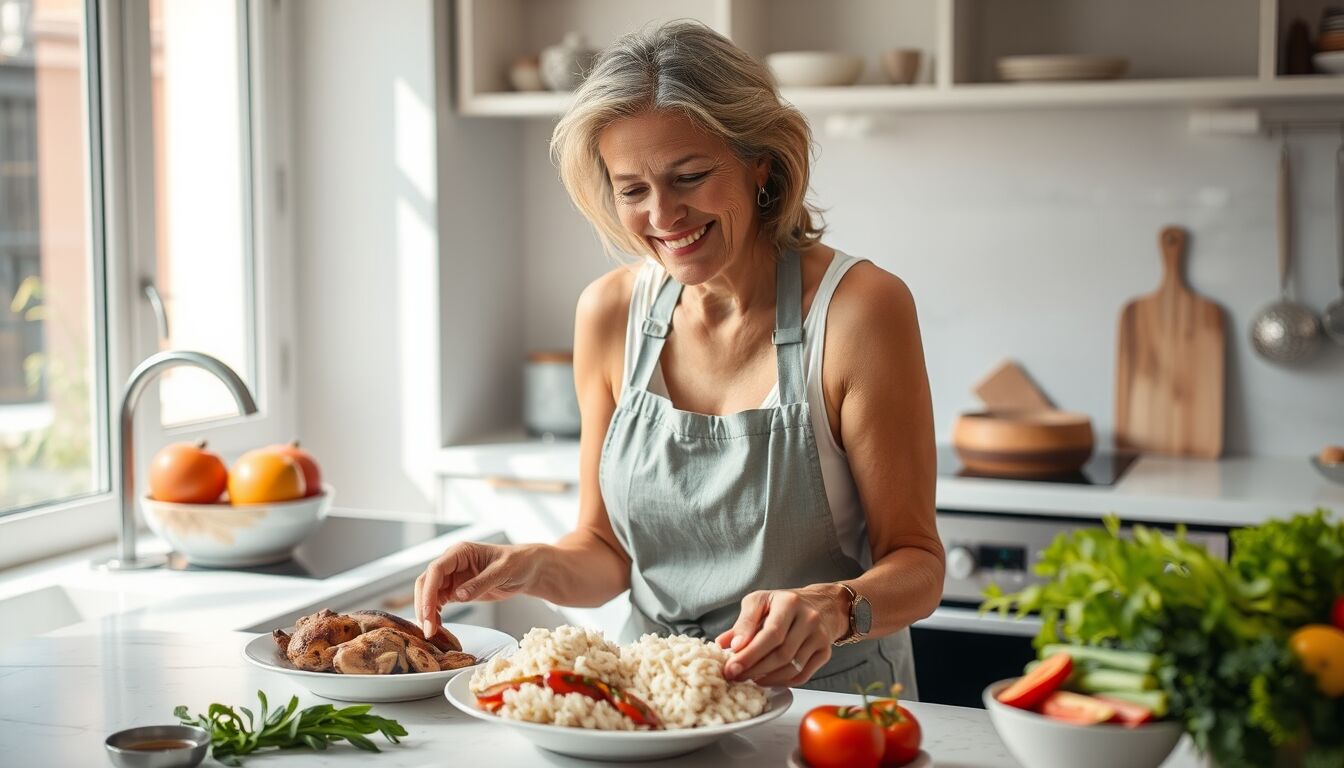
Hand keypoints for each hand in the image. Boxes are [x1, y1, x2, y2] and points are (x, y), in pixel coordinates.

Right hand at [415, 541, 538, 639]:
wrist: (527, 569)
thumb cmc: (518, 563)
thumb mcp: (503, 571)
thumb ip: (481, 582)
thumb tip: (459, 595)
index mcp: (460, 552)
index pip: (436, 569)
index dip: (429, 591)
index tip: (428, 612)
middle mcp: (452, 563)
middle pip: (427, 582)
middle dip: (424, 605)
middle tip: (428, 629)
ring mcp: (452, 577)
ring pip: (429, 594)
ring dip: (427, 612)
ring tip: (431, 633)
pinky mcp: (456, 590)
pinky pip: (438, 602)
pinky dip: (435, 614)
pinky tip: (437, 627)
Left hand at [715, 587, 848, 686]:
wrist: (821, 604)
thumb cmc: (783, 604)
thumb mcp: (760, 602)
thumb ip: (742, 623)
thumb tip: (723, 644)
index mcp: (789, 602)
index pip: (771, 633)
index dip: (750, 653)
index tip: (731, 666)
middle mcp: (808, 618)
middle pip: (782, 653)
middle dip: (754, 669)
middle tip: (735, 676)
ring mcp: (819, 637)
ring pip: (792, 667)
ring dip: (767, 678)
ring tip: (749, 678)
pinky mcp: (825, 652)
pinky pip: (802, 676)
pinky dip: (782, 682)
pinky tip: (767, 679)